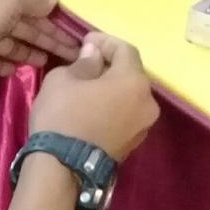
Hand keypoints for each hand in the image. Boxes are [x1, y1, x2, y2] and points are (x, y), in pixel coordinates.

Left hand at [0, 0, 81, 85]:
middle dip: (45, 38)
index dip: (51, 20)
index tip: (70, 36)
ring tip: (45, 63)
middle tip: (69, 54)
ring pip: (8, 42)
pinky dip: (4, 63)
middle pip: (22, 25)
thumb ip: (33, 2)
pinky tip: (17, 71)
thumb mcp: (9, 3)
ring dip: (27, 51)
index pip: (29, 5)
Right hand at [29, 31, 157, 160]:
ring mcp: (143, 126)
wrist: (61, 168)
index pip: (125, 50)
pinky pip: (125, 115)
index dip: (105, 41)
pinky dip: (113, 107)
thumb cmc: (62, 116)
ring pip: (129, 96)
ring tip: (88, 87)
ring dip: (112, 88)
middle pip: (131, 74)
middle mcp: (148, 102)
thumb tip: (94, 56)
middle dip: (110, 65)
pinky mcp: (133, 144)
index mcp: (134, 81)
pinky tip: (93, 108)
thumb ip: (85, 62)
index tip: (85, 41)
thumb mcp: (63, 79)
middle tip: (86, 62)